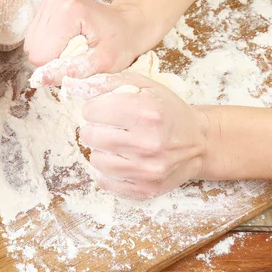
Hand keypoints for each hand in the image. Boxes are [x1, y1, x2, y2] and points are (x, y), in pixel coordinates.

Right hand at [23, 0, 157, 86]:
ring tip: (74, 47)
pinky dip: (49, 45)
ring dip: (51, 53)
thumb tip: (39, 80)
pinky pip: (34, 38)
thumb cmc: (120, 44)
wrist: (127, 24)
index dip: (58, 67)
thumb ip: (69, 72)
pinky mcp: (45, 5)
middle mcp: (54, 1)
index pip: (41, 56)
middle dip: (54, 60)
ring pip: (32, 45)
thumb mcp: (102, 64)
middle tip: (78, 54)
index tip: (79, 60)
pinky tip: (66, 41)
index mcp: (69, 11)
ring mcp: (48, 0)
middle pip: (34, 50)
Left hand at [63, 72, 209, 199]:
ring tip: (116, 144)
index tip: (103, 109)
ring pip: (95, 160)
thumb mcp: (144, 86)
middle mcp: (148, 143)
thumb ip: (108, 82)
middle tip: (108, 127)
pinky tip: (120, 160)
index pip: (93, 111)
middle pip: (90, 136)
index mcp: (147, 112)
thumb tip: (73, 85)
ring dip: (100, 150)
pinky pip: (105, 181)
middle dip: (94, 129)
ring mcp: (147, 170)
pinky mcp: (144, 189)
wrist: (199, 142)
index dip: (94, 108)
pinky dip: (107, 171)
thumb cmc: (167, 111)